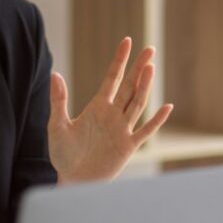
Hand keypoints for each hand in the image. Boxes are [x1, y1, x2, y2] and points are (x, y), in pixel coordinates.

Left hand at [47, 37, 172, 182]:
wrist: (73, 180)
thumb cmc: (63, 154)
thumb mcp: (57, 126)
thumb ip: (59, 101)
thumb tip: (55, 74)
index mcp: (97, 107)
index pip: (112, 78)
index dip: (120, 60)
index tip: (128, 41)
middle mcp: (112, 115)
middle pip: (130, 87)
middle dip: (139, 68)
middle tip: (150, 49)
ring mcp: (122, 129)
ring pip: (138, 103)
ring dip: (145, 86)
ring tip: (151, 67)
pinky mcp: (128, 146)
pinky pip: (145, 131)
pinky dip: (157, 120)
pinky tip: (168, 107)